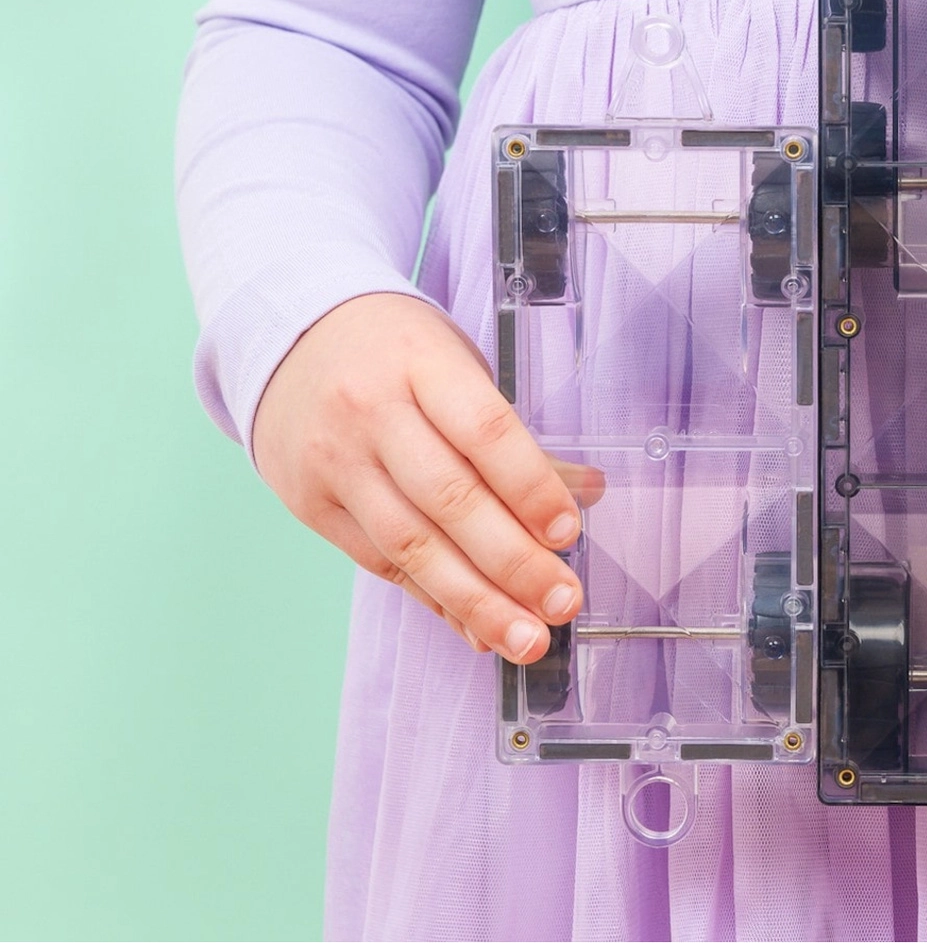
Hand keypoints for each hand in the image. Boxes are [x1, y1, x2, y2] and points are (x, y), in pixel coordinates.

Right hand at [252, 293, 602, 662]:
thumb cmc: (393, 353)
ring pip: (412, 546)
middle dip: (513, 563)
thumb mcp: (455, 365)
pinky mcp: (312, 506)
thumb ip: (513, 435)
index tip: (568, 533)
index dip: (530, 488)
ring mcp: (335, 463)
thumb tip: (588, 493)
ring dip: (476, 602)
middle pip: (450, 500)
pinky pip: (380, 563)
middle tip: (562, 602)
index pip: (484, 432)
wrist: (286, 341)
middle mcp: (370, 414)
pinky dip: (434, 599)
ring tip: (525, 638)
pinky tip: (475, 625)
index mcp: (420, 365)